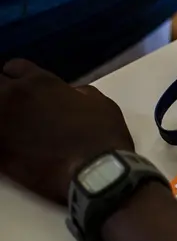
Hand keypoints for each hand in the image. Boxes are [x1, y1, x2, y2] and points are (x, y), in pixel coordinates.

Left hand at [0, 60, 133, 202]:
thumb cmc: (103, 135)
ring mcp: (2, 124)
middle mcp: (14, 97)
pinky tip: (10, 144)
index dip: (20, 77)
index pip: (14, 67)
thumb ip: (80, 93)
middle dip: (3, 92)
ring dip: (2, 116)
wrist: (96, 173)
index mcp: (40, 82)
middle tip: (15, 106)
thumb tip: (72, 94)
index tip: (26, 88)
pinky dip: (0, 139)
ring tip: (12, 126)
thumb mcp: (101, 104)